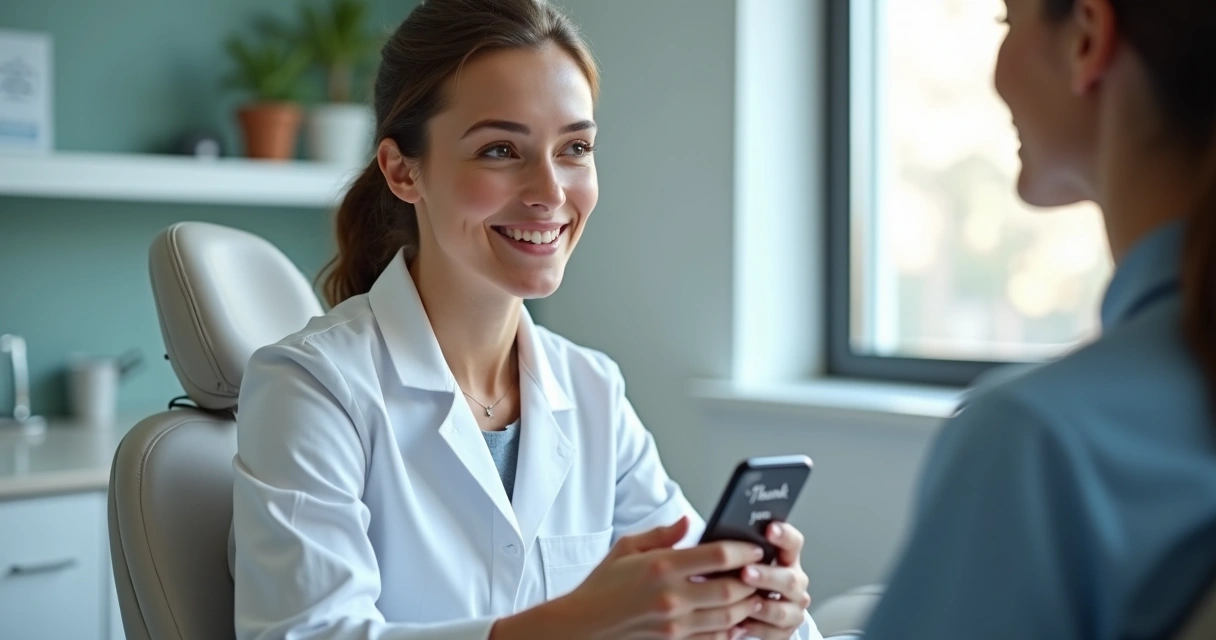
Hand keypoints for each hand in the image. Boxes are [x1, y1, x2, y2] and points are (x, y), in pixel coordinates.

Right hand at [546, 516, 767, 639]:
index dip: (743, 551)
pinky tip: (737, 620)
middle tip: (762, 572)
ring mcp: (674, 624)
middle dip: (753, 580)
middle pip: (730, 589)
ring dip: (747, 605)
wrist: (582, 625)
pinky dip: (731, 630)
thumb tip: (689, 521)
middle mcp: (671, 597)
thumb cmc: (601, 585)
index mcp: (661, 567)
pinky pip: (714, 638)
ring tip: (755, 594)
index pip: (716, 555)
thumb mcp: (626, 548)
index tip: (754, 548)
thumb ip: (661, 534)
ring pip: (728, 616)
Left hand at [736, 522, 811, 638]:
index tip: (769, 529)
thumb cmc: (739, 576)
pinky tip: (740, 625)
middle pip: (791, 579)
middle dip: (767, 576)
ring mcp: (793, 606)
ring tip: (745, 604)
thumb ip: (736, 547)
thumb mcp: (741, 559)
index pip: (793, 542)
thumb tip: (711, 534)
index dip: (784, 535)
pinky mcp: (787, 629)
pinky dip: (757, 629)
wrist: (746, 607)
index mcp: (786, 558)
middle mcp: (795, 581)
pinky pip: (775, 632)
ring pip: (784, 610)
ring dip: (764, 607)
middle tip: (746, 572)